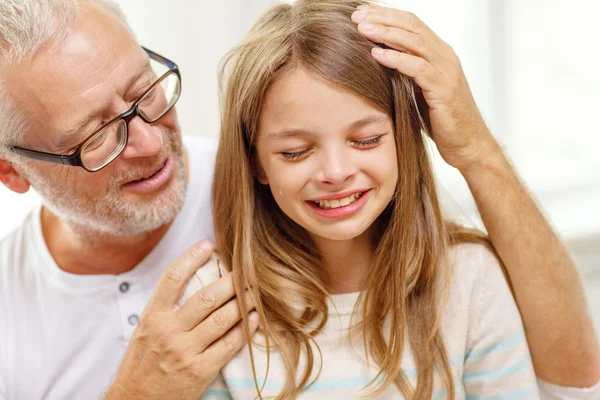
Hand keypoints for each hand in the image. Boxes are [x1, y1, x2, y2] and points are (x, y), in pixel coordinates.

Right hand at [104, 241, 257, 399]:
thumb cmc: (143, 364)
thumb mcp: (145, 331)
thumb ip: (166, 308)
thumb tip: (193, 280)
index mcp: (152, 316)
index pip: (173, 278)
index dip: (192, 257)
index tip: (208, 244)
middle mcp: (168, 330)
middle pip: (206, 297)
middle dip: (231, 281)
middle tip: (247, 269)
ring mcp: (185, 351)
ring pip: (222, 319)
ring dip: (244, 303)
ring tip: (256, 292)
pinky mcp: (200, 370)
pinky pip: (229, 344)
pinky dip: (245, 330)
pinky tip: (254, 319)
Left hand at [351, 5, 501, 172]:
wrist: (468, 144)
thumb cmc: (442, 121)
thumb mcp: (419, 91)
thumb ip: (406, 74)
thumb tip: (377, 62)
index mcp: (439, 54)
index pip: (411, 24)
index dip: (386, 16)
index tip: (362, 13)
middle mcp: (445, 57)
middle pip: (411, 26)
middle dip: (383, 18)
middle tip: (357, 15)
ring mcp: (446, 71)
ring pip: (414, 42)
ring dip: (386, 34)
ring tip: (362, 29)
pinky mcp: (444, 89)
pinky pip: (417, 68)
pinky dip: (395, 59)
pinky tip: (376, 54)